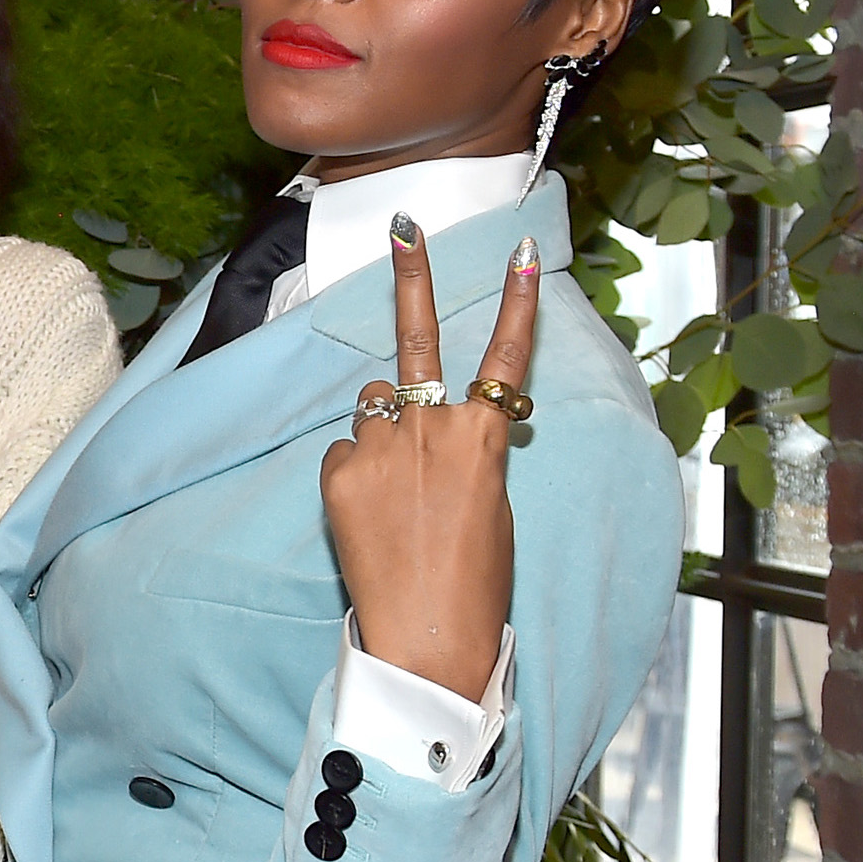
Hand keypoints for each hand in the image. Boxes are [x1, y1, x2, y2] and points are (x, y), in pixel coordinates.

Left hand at [320, 215, 540, 701]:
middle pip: (416, 345)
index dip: (518, 301)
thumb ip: (466, 453)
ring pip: (374, 406)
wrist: (426, 636)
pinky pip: (346, 450)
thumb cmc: (476, 580)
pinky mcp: (340, 473)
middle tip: (403, 225)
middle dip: (410, 276)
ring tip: (393, 486)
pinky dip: (355, 471)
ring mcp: (381, 447)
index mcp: (483, 440)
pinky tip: (369, 513)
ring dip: (381, 427)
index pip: (506, 358)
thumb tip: (435, 431)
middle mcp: (431, 429)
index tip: (522, 249)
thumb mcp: (492, 506)